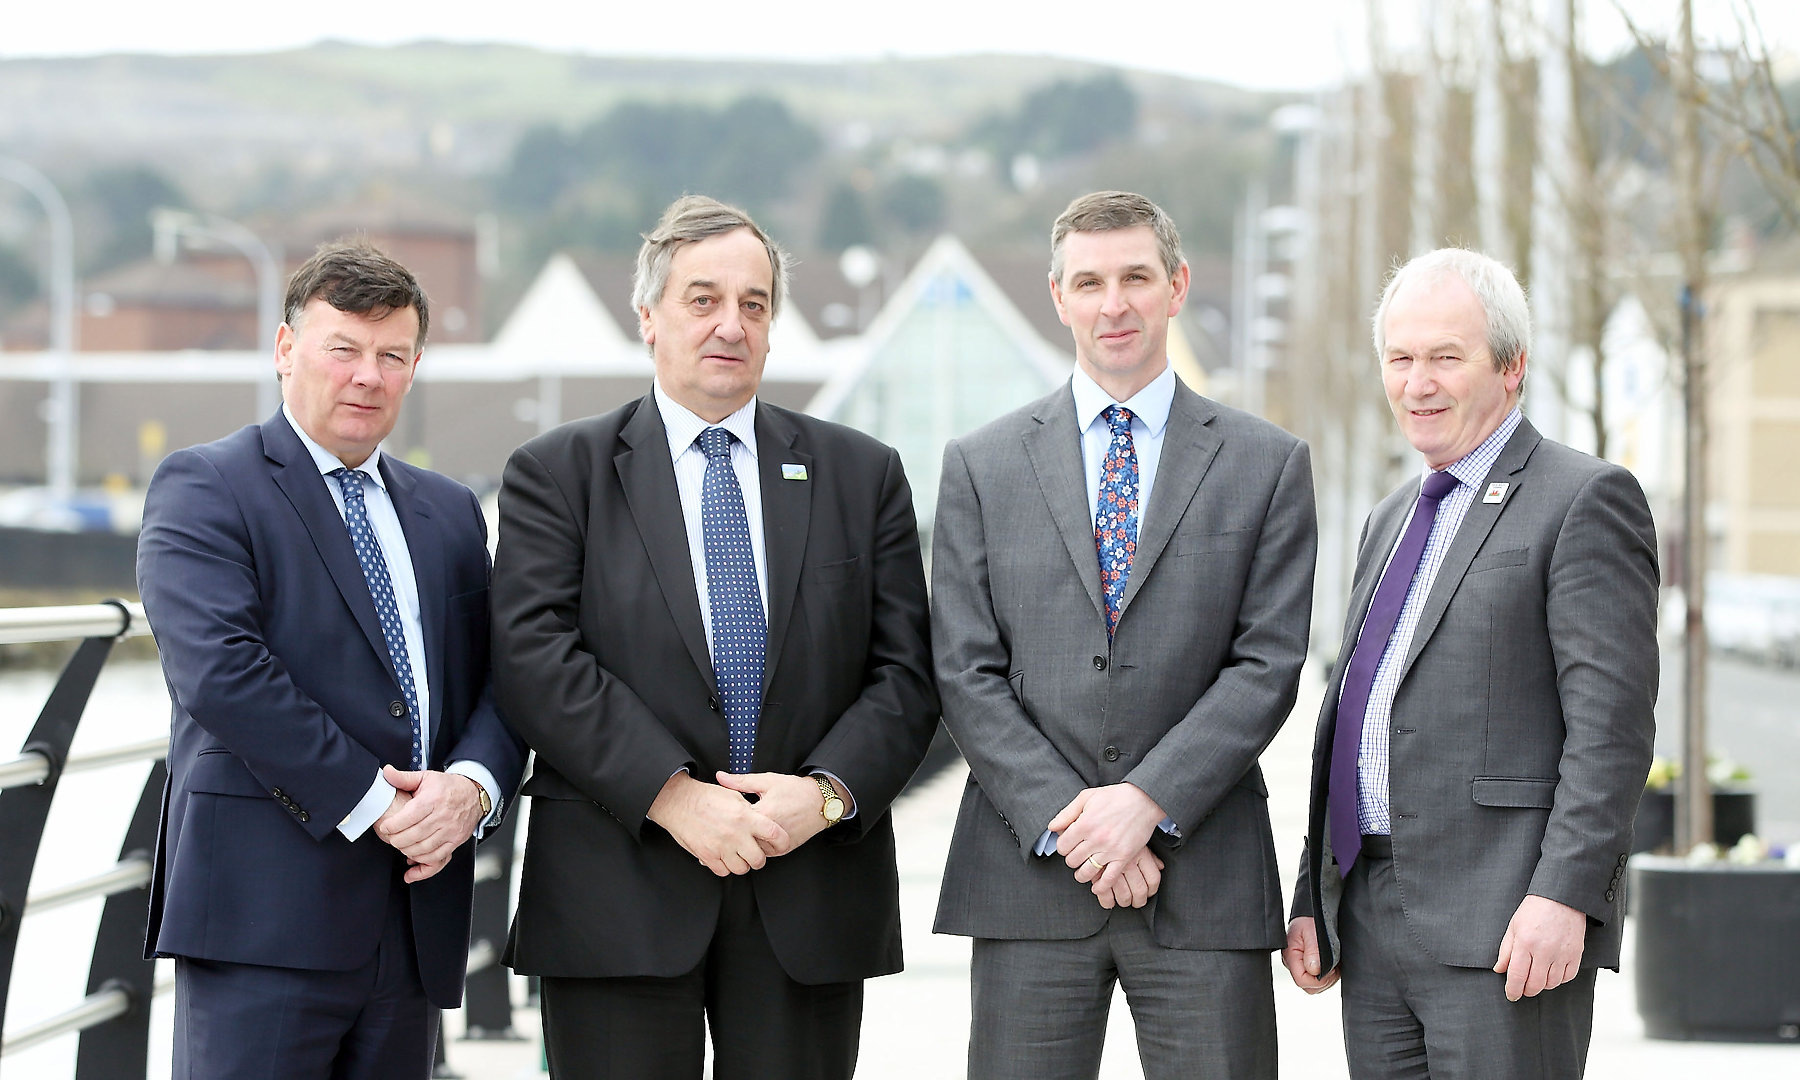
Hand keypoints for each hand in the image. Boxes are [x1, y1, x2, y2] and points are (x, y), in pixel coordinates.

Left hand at [375, 766, 485, 882]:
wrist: (474, 794)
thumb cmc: (448, 787)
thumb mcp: (426, 777)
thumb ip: (403, 777)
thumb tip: (386, 772)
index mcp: (433, 799)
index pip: (408, 817)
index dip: (392, 826)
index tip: (384, 827)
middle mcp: (443, 816)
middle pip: (413, 835)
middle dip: (396, 840)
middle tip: (390, 838)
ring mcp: (451, 830)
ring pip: (423, 848)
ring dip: (407, 850)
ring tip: (400, 845)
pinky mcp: (456, 840)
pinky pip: (437, 857)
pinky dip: (422, 861)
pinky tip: (413, 857)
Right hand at [646, 773, 787, 876]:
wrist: (678, 802)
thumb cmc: (705, 796)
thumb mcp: (732, 795)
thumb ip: (749, 809)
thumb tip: (761, 819)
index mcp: (745, 816)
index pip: (774, 834)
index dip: (782, 842)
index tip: (781, 844)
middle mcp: (735, 834)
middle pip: (758, 859)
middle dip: (758, 858)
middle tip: (754, 852)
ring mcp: (721, 847)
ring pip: (741, 869)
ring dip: (741, 864)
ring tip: (737, 854)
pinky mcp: (707, 856)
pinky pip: (723, 871)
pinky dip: (725, 867)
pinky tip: (723, 856)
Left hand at [713, 772, 840, 855]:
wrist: (821, 802)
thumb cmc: (795, 790)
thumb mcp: (767, 781)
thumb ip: (741, 781)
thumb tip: (720, 777)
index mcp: (763, 814)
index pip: (734, 822)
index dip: (721, 820)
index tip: (711, 818)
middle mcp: (770, 833)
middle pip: (741, 840)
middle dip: (729, 836)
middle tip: (714, 833)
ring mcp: (777, 844)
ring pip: (751, 850)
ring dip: (742, 844)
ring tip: (729, 839)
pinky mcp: (783, 849)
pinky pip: (763, 853)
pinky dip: (755, 847)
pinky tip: (747, 841)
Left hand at [1049, 783, 1167, 896]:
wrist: (1143, 800)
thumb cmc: (1114, 797)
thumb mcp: (1086, 797)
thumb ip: (1066, 813)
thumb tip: (1052, 828)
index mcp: (1084, 824)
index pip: (1062, 846)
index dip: (1063, 846)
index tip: (1068, 845)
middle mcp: (1096, 839)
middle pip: (1072, 860)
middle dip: (1072, 859)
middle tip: (1077, 855)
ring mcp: (1110, 850)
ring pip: (1086, 872)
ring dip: (1082, 874)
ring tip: (1083, 870)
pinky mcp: (1124, 857)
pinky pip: (1109, 879)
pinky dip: (1101, 886)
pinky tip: (1096, 886)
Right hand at [1283, 917, 1339, 992]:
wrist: (1311, 915)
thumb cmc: (1310, 921)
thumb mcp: (1312, 932)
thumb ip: (1313, 951)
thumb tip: (1314, 970)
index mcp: (1291, 956)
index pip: (1302, 980)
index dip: (1318, 979)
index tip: (1328, 968)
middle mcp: (1294, 964)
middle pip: (1308, 987)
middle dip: (1323, 980)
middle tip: (1332, 965)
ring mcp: (1301, 967)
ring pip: (1315, 987)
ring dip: (1327, 978)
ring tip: (1332, 963)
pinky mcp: (1309, 969)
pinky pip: (1319, 983)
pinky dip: (1328, 977)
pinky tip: (1331, 964)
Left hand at [1494, 895, 1586, 1000]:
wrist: (1561, 898)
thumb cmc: (1535, 910)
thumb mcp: (1514, 927)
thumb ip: (1506, 951)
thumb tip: (1499, 970)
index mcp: (1525, 943)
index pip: (1517, 976)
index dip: (1513, 990)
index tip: (1511, 995)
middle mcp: (1545, 951)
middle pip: (1535, 985)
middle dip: (1527, 990)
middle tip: (1523, 988)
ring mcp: (1562, 954)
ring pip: (1552, 983)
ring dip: (1542, 985)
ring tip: (1536, 977)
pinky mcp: (1576, 954)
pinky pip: (1568, 977)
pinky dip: (1559, 979)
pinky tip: (1552, 973)